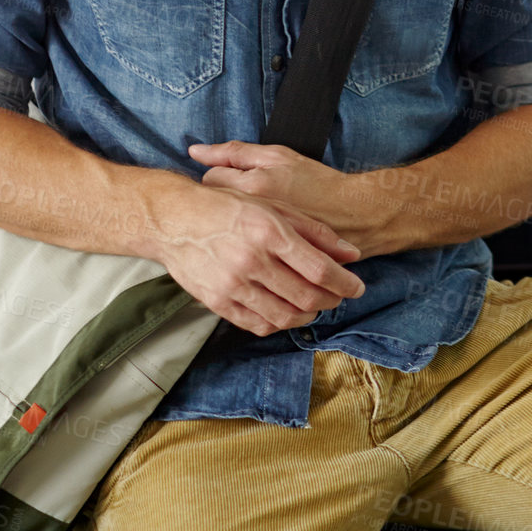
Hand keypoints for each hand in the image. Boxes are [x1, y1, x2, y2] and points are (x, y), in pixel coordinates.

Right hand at [152, 177, 364, 337]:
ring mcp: (233, 284)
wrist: (175, 220)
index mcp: (269, 231)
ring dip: (308, 315)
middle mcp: (252, 260)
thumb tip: (351, 253)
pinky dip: (280, 323)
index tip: (356, 287)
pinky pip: (258, 324)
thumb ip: (314, 231)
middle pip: (306, 296)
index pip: (319, 269)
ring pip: (285, 315)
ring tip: (315, 306)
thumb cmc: (227, 208)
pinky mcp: (218, 302)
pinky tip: (287, 312)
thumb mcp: (273, 206)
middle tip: (338, 296)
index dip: (344, 283)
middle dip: (330, 300)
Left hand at [190, 140, 371, 246]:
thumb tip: (195, 151)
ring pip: (222, 239)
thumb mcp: (279, 157)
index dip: (219, 180)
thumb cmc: (317, 184)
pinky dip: (241, 252)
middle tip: (239, 206)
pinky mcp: (267, 266)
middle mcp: (251, 219)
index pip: (209, 181)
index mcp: (253, 187)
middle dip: (220, 208)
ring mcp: (258, 246)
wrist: (354, 216)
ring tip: (245, 225)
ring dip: (228, 232)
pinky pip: (238, 256)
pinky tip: (253, 244)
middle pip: (211, 212)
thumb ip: (235, 152)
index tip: (233, 184)